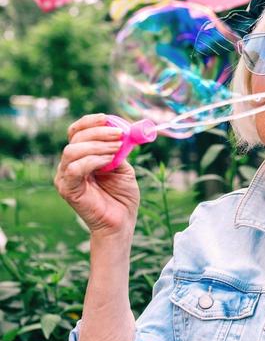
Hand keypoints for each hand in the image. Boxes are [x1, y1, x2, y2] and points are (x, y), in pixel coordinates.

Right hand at [54, 113, 140, 235]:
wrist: (122, 222)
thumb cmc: (122, 197)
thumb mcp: (123, 167)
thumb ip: (118, 149)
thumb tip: (120, 130)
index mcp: (82, 157)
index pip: (77, 132)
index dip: (89, 122)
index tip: (106, 118)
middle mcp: (69, 165)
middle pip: (75, 138)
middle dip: (99, 133)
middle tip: (119, 135)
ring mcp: (65, 177)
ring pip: (72, 150)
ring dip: (97, 146)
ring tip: (116, 150)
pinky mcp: (67, 189)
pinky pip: (74, 168)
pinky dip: (92, 161)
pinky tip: (107, 162)